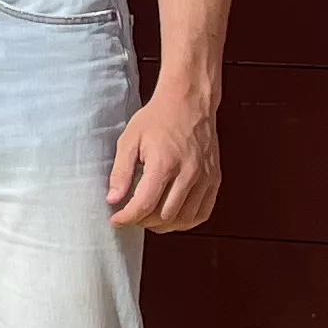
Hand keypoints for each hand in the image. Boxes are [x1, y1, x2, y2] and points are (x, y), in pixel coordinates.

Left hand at [107, 84, 219, 232]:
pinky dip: (186, 221)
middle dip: (142, 221)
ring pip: (184, 219)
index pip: (144, 205)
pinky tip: (171, 216)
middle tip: (130, 215)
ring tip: (148, 218)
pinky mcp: (214, 180)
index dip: (127, 218)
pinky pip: (203, 212)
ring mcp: (205, 178)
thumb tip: (113, 199)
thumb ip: (120, 172)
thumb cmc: (158, 118)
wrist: (189, 102)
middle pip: (164, 216)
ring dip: (163, 225)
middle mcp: (188, 174)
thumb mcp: (129, 140)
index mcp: (164, 163)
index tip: (116, 220)